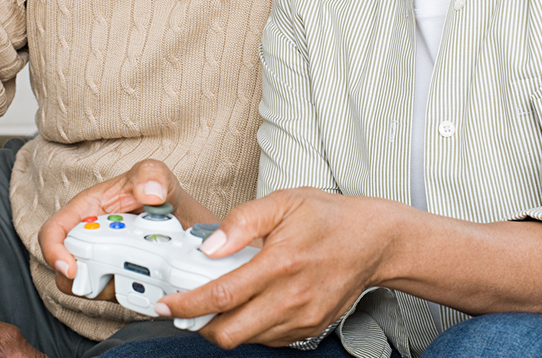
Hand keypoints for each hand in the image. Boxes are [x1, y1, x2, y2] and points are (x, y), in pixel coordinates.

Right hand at [38, 159, 217, 295]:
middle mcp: (88, 236)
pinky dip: (123, 291)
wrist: (179, 213)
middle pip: (64, 267)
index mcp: (86, 209)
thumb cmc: (157, 190)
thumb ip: (151, 174)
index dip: (53, 251)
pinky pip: (109, 293)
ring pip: (85, 286)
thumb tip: (150, 193)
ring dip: (106, 286)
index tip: (70, 267)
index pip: (53, 232)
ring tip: (134, 270)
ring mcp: (100, 259)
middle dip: (83, 277)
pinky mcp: (114, 276)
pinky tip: (144, 277)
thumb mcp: (155, 173)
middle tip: (113, 272)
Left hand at [155, 188, 389, 349]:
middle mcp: (291, 297)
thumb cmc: (329, 218)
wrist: (374, 241)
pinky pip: (269, 339)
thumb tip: (210, 246)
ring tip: (216, 303)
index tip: (167, 304)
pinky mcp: (309, 328)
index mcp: (280, 263)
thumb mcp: (284, 202)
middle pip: (230, 332)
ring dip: (224, 326)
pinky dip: (250, 327)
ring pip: (248, 339)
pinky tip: (248, 305)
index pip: (222, 295)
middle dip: (199, 325)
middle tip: (184, 310)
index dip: (187, 304)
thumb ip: (243, 222)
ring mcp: (302, 318)